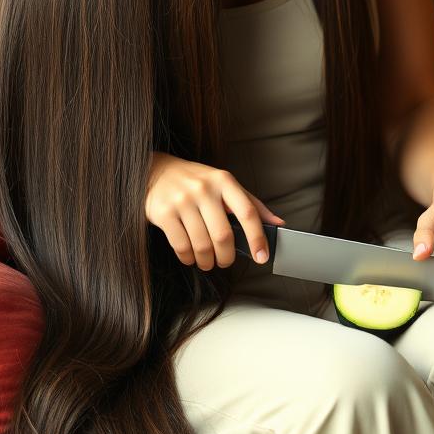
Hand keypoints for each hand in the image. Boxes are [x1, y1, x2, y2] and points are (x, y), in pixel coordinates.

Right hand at [145, 152, 284, 270]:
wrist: (155, 171)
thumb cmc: (197, 181)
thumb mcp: (225, 185)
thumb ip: (251, 204)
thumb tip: (278, 224)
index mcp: (224, 181)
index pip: (247, 211)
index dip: (257, 237)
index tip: (262, 257)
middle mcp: (204, 189)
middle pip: (223, 235)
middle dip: (227, 257)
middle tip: (225, 262)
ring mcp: (182, 201)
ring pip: (202, 244)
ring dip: (207, 261)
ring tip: (207, 262)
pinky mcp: (164, 213)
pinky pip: (181, 246)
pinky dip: (188, 258)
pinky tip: (191, 257)